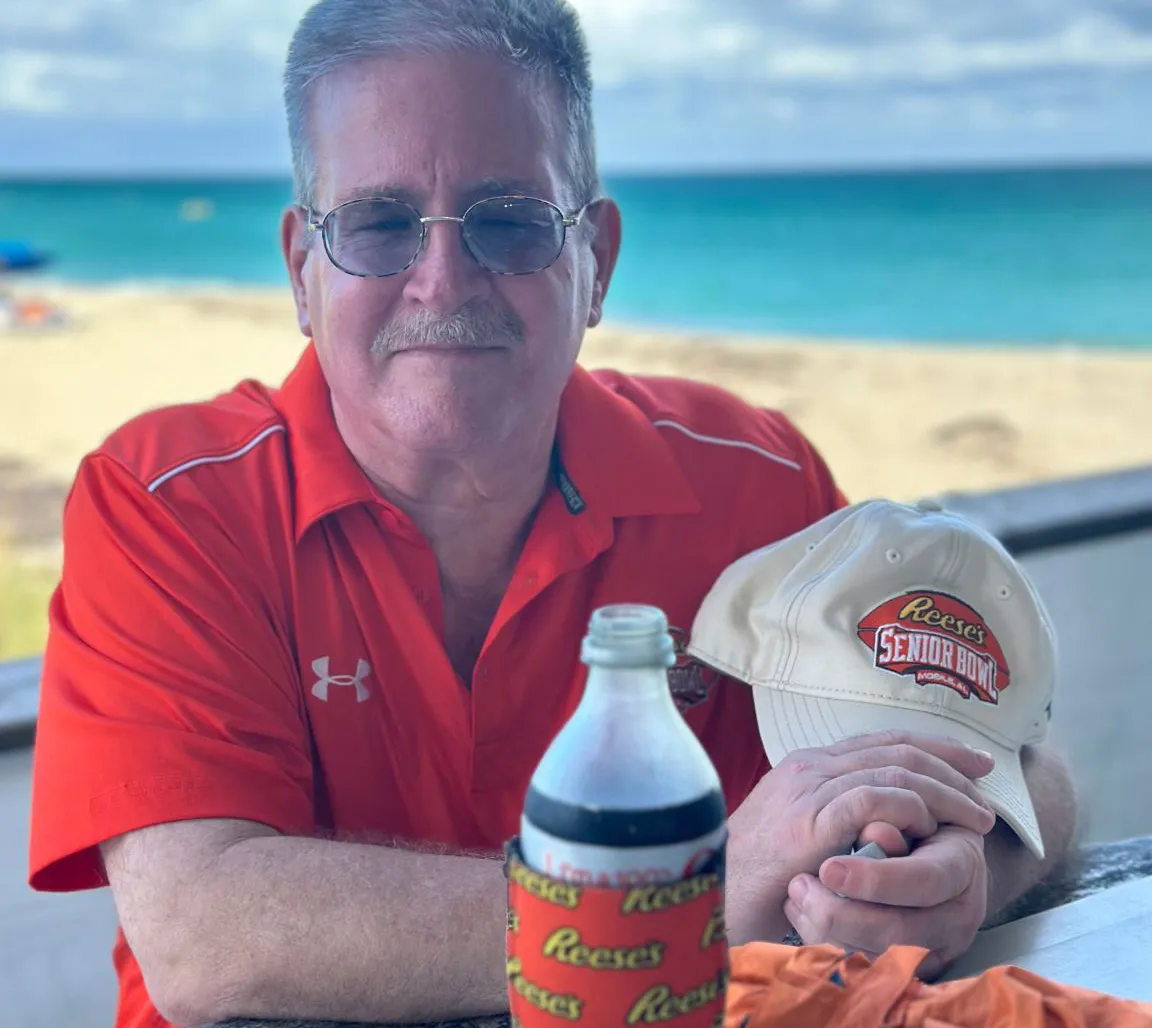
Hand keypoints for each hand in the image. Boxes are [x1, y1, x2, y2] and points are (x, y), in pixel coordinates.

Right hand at [725, 730, 995, 942]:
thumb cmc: (753, 877)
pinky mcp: (809, 821)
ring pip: (893, 772)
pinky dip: (910, 809)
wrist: (710, 894)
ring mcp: (808, 790)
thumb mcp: (796, 835)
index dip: (932, 747)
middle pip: (895, 749)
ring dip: (944, 792)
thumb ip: (832, 819)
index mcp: (806, 765)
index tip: (971, 763)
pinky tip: (932, 826)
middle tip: (986, 782)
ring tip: (975, 816)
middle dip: (949, 763)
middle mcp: (809, 767)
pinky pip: (872, 800)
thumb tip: (878, 823)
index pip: (880, 742)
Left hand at [783, 825, 988, 978]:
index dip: (877, 878)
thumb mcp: (910, 810)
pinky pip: (867, 967)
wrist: (936, 858)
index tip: (828, 869)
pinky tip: (802, 915)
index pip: (925, 879)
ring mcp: (938, 948)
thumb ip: (891, 815)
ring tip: (795, 898)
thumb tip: (873, 833)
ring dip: (828, 931)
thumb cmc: (917, 823)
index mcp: (962, 867)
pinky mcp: (912, 968)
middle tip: (799, 887)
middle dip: (842, 915)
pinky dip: (828, 943)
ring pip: (881, 957)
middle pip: (902, 932)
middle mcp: (957, 917)